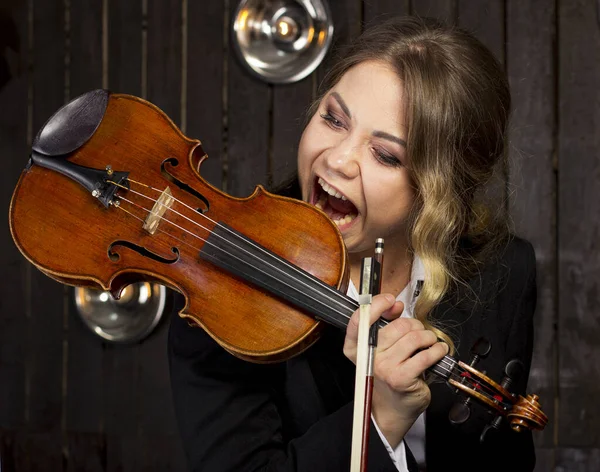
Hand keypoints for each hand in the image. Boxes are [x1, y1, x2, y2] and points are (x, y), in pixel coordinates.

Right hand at [343, 293, 448, 447]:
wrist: (392, 408)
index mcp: (356, 347)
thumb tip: (396, 306)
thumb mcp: (381, 348)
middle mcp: (367, 356)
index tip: (391, 301)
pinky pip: (425, 355)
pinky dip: (437, 350)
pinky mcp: (401, 378)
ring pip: (413, 338)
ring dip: (428, 337)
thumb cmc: (389, 374)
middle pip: (397, 326)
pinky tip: (438, 351)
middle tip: (419, 333)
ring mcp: (384, 368)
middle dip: (414, 325)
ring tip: (430, 343)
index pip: (360, 319)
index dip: (377, 305)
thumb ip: (385, 325)